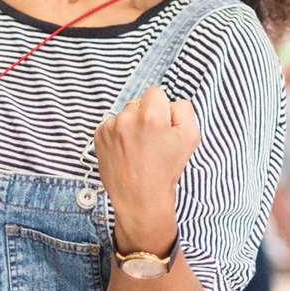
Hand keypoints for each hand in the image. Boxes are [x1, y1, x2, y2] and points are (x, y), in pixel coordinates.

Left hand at [96, 88, 199, 255]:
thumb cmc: (166, 170)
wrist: (140, 198)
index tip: (162, 126)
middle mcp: (127, 117)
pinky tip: (126, 152)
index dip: (162, 109)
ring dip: (131, 126)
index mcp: (151, 115)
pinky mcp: (98, 137)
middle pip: (139, 102)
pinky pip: (112, 126)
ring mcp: (110, 127)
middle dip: (146, 116)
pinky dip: (118, 136)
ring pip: (125, 114)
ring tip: (138, 149)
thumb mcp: (190, 138)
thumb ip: (184, 110)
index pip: (156, 92)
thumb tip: (171, 101)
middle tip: (152, 141)